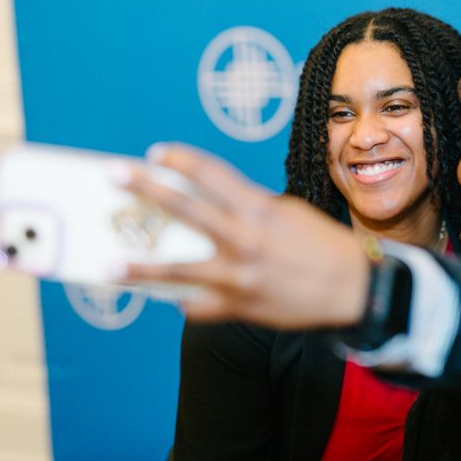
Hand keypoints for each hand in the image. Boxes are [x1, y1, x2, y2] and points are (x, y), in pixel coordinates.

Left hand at [119, 143, 368, 328]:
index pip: (211, 174)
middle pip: (183, 208)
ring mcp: (238, 275)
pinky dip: (187, 301)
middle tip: (113, 175)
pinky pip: (200, 306)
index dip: (180, 160)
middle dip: (145, 188)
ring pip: (176, 270)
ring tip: (107, 265)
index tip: (155, 153)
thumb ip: (251, 210)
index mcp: (258, 209)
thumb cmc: (323, 246)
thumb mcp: (289, 215)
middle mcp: (243, 239)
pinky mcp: (240, 306)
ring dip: (139, 268)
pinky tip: (175, 298)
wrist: (353, 289)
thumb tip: (216, 210)